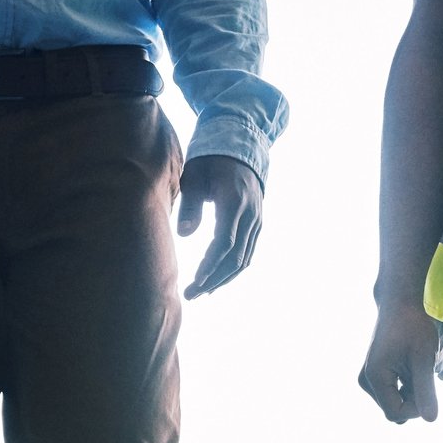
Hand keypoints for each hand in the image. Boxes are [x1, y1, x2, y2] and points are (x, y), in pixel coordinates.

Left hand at [177, 155, 263, 298]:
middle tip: (191, 294)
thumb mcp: (195, 175)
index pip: (224, 243)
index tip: (195, 281)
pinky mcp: (257, 225)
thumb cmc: (211, 160)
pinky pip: (248, 253)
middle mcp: (250, 215)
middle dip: (213, 279)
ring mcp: (257, 221)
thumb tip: (185, 234)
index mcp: (233, 202)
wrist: (241, 147)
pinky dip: (233, 269)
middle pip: (235, 257)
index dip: (210, 265)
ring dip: (223, 279)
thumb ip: (190, 204)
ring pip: (244, 259)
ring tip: (202, 292)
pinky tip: (217, 279)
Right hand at [357, 300, 441, 423]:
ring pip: (395, 403)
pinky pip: (393, 395)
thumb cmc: (413, 326)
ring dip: (412, 393)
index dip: (417, 408)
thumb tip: (431, 420)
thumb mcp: (423, 359)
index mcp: (374, 377)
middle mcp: (366, 381)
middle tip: (425, 374)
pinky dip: (407, 387)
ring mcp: (368, 379)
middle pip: (394, 410)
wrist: (400, 304)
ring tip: (419, 367)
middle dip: (414, 400)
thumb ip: (425, 390)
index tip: (430, 387)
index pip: (396, 414)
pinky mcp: (374, 376)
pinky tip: (413, 368)